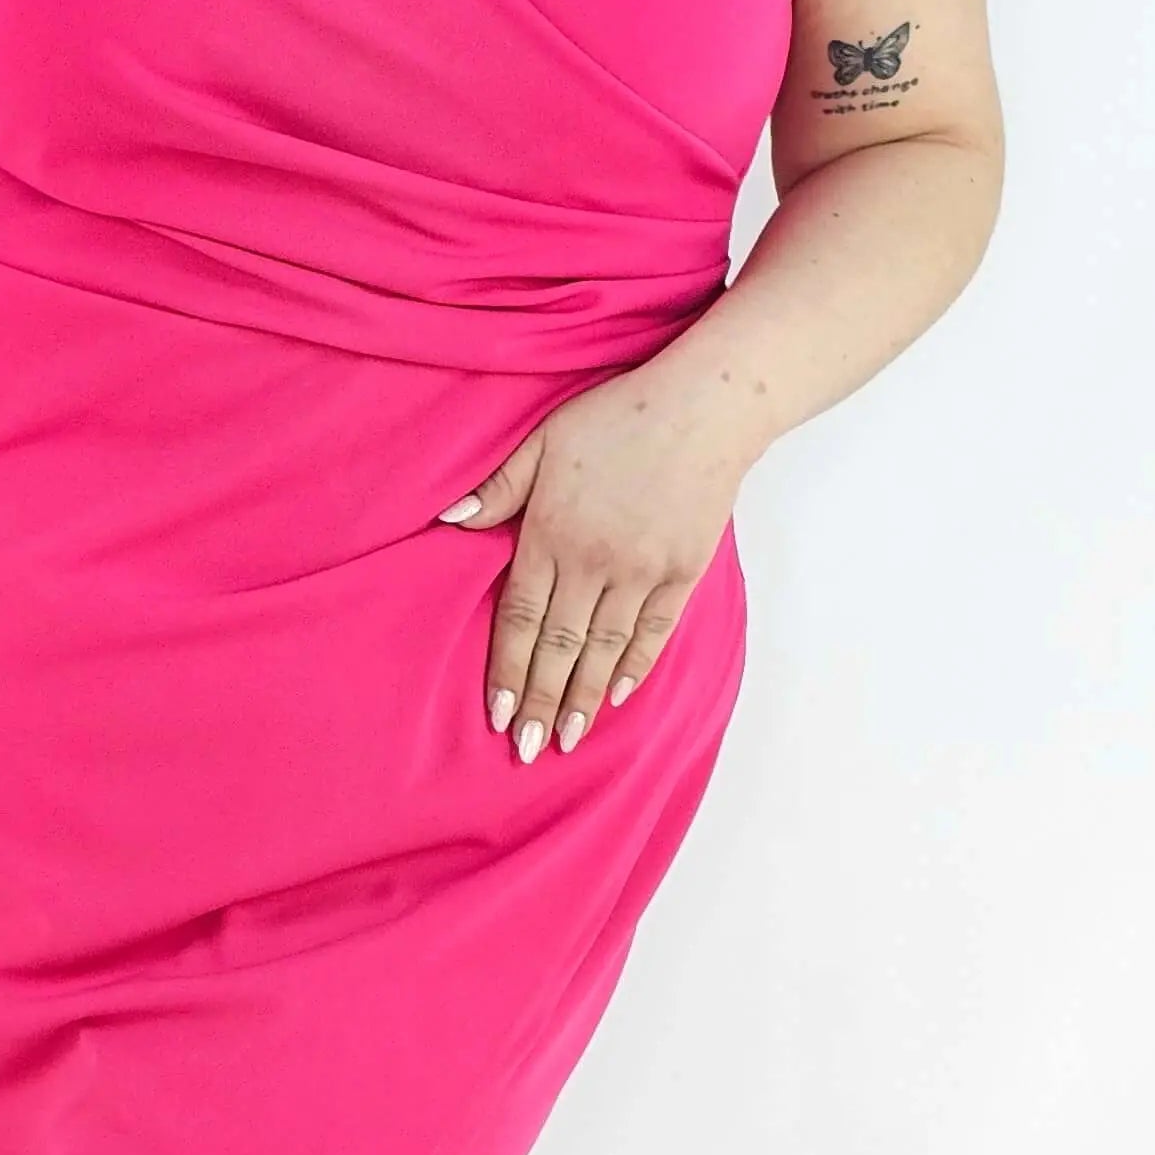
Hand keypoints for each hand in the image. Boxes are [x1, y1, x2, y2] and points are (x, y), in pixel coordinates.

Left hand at [437, 347, 765, 757]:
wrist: (705, 406)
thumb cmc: (617, 416)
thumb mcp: (542, 441)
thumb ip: (499, 490)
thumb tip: (448, 522)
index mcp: (551, 534)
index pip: (521, 618)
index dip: (507, 669)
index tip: (496, 713)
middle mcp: (593, 562)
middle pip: (560, 647)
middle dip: (540, 701)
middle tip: (525, 748)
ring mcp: (641, 571)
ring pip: (605, 649)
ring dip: (585, 698)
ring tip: (567, 739)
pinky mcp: (682, 571)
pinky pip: (653, 631)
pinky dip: (635, 665)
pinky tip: (619, 695)